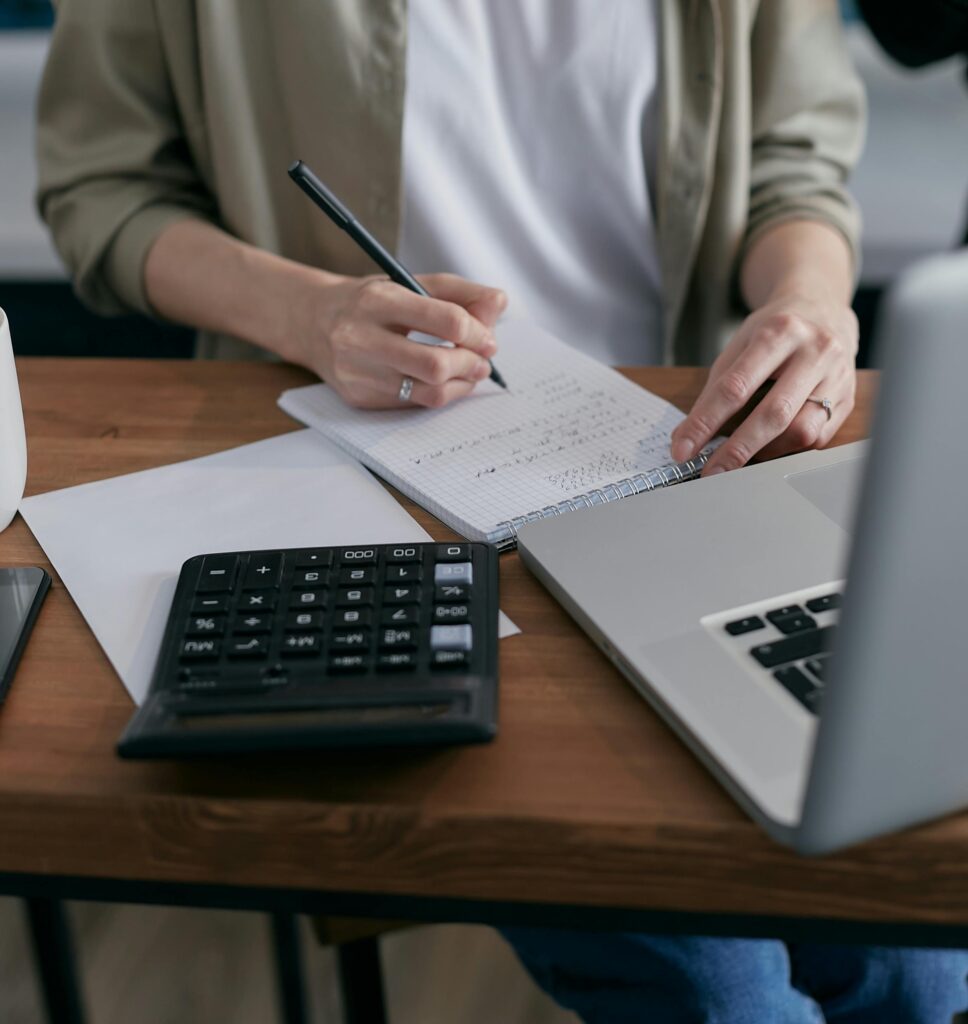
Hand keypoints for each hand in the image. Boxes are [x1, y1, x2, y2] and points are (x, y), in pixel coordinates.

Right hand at [293, 272, 506, 408]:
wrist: (313, 322)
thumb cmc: (372, 302)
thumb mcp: (410, 283)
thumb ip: (459, 292)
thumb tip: (499, 304)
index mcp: (378, 300)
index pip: (445, 319)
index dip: (477, 332)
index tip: (488, 338)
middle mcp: (361, 337)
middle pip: (436, 364)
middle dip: (470, 364)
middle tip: (482, 361)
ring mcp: (357, 372)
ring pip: (428, 392)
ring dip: (461, 384)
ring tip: (469, 371)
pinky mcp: (358, 397)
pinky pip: (413, 404)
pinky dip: (438, 394)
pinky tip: (443, 381)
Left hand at [670, 293, 858, 474]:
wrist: (823, 310)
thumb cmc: (775, 330)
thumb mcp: (740, 343)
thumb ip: (716, 387)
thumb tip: (689, 435)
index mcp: (779, 332)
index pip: (735, 387)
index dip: (705, 422)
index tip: (683, 449)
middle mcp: (815, 352)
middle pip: (773, 414)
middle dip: (737, 449)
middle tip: (711, 472)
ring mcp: (838, 376)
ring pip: (801, 431)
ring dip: (765, 452)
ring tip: (742, 456)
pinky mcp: (849, 398)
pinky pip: (817, 438)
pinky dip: (787, 448)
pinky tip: (770, 446)